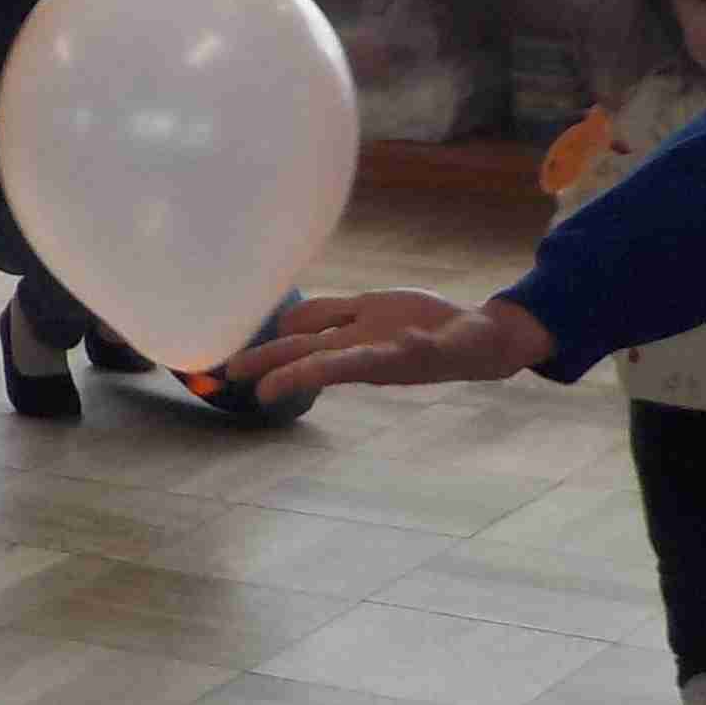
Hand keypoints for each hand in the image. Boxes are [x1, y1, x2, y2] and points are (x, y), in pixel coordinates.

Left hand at [219, 289, 552, 398]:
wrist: (476, 338)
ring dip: (274, 342)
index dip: (293, 377)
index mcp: (375, 361)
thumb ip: (424, 346)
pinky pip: (330, 310)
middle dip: (266, 362)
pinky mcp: (367, 311)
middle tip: (230, 374)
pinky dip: (307, 313)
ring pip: (307, 333)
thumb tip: (409, 346)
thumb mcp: (443, 348)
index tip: (264, 394)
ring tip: (239, 358)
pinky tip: (282, 320)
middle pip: (302, 352)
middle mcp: (358, 348)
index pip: (325, 367)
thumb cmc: (462, 345)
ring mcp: (359, 332)